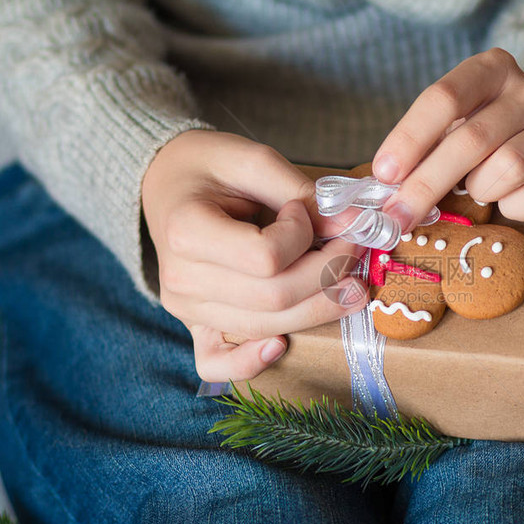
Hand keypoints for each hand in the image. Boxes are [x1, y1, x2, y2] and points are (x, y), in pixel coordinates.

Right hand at [142, 130, 367, 381]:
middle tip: (355, 248)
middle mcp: (181, 279)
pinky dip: (251, 363)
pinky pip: (217, 363)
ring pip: (265, 327)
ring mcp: (186, 308)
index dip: (302, 235)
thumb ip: (302, 192)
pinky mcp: (193, 325)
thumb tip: (353, 224)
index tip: (303, 210)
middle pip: (274, 297)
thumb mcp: (254, 160)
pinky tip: (283, 344)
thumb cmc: (209, 167)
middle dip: (328, 274)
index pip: (266, 257)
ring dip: (318, 310)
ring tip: (353, 286)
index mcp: (187, 231)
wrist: (168, 184)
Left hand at [373, 48, 523, 230]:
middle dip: (427, 184)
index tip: (384, 175)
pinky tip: (510, 200)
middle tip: (398, 216)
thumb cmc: (491, 141)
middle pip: (471, 140)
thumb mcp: (458, 126)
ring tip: (478, 189)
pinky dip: (514, 208)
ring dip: (481, 190)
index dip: (409, 139)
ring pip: (508, 168)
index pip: (444, 98)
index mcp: (493, 69)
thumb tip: (386, 187)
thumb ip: (428, 146)